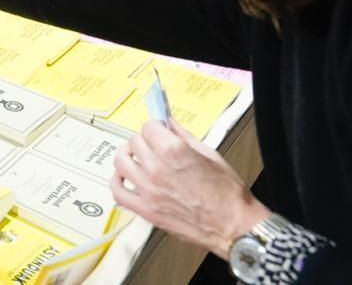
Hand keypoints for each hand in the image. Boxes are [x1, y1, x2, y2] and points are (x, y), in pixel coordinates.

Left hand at [112, 120, 270, 258]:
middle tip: (153, 145)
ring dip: (128, 155)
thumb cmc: (228, 196)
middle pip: (134, 141)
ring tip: (136, 157)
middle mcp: (157, 169)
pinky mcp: (146, 210)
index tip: (159, 130)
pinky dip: (117, 181)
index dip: (155, 127)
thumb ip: (184, 136)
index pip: (149, 127)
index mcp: (174, 151)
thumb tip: (170, 124)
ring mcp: (149, 190)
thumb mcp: (210, 155)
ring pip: (121, 161)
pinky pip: (118, 192)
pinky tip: (125, 177)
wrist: (234, 228)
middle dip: (145, 140)